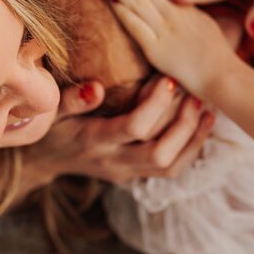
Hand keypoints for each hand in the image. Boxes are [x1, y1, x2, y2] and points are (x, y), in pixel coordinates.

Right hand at [24, 77, 215, 184]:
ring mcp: (126, 172)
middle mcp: (114, 161)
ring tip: (207, 109)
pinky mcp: (136, 174)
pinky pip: (171, 169)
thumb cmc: (51, 128)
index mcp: (94, 141)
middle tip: (195, 96)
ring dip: (194, 139)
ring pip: (170, 167)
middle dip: (184, 125)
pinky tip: (202, 124)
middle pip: (160, 155)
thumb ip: (71, 100)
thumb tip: (95, 88)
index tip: (168, 79)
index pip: (133, 128)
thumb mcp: (52, 111)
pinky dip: (192, 147)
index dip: (156, 104)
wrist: (47, 160)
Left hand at [94, 0, 239, 98]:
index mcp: (183, 7)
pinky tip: (111, 1)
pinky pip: (139, 28)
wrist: (224, 76)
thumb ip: (185, 11)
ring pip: (138, 2)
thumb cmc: (216, 53)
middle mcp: (173, 15)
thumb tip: (171, 2)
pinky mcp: (159, 51)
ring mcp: (166, 32)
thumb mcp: (203, 23)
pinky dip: (125, 14)